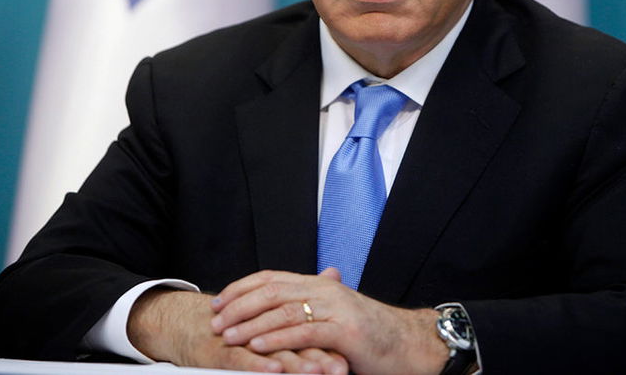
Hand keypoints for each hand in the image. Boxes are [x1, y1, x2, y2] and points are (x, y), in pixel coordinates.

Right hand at [127, 288, 349, 372]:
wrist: (191, 326)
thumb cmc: (238, 323)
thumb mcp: (274, 313)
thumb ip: (307, 297)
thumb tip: (334, 272)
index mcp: (279, 319)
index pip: (309, 329)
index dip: (331, 342)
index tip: (354, 354)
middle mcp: (263, 328)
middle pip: (297, 339)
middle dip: (319, 354)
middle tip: (340, 367)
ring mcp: (243, 339)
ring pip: (274, 349)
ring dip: (296, 361)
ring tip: (317, 370)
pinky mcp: (224, 351)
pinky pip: (242, 359)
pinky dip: (259, 363)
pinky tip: (275, 369)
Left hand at [209, 268, 449, 374]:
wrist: (410, 345)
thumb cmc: (373, 335)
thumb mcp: (337, 315)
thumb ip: (312, 308)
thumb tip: (284, 307)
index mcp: (321, 284)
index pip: (272, 277)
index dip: (242, 288)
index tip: (219, 301)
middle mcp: (326, 289)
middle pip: (272, 290)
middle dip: (239, 305)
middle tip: (215, 320)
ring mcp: (336, 308)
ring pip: (283, 311)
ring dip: (250, 324)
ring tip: (227, 335)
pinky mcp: (344, 331)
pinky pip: (303, 332)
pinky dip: (276, 339)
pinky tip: (257, 347)